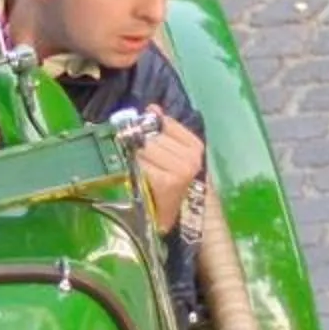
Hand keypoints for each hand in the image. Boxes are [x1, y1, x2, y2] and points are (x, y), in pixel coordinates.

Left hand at [135, 112, 205, 235]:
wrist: (162, 221)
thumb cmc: (165, 188)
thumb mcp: (169, 156)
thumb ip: (162, 131)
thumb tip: (153, 108)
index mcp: (196, 148)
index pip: (164, 123)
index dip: (149, 131)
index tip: (145, 144)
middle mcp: (192, 159)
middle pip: (152, 136)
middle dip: (139, 146)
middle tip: (139, 162)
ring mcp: (180, 171)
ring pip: (144, 149)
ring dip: (134, 158)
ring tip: (139, 173)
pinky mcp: (166, 182)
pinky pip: (139, 163)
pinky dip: (132, 169)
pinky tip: (137, 180)